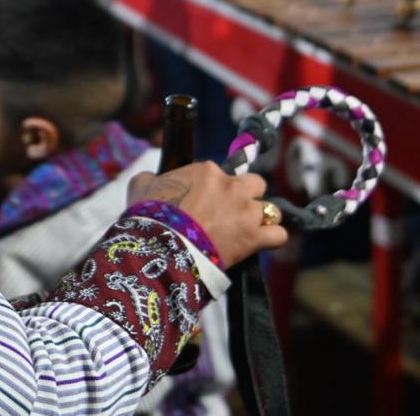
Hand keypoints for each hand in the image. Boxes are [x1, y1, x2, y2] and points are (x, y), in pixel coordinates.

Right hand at [127, 162, 288, 268]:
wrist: (161, 248)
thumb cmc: (149, 217)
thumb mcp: (140, 188)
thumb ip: (149, 179)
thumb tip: (150, 179)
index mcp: (207, 171)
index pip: (220, 173)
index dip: (214, 189)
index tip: (205, 203)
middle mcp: (232, 187)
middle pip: (256, 184)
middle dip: (248, 197)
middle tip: (233, 212)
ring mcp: (246, 211)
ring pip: (272, 209)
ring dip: (262, 219)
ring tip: (248, 231)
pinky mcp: (254, 237)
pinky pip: (279, 234)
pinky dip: (272, 239)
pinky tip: (261, 244)